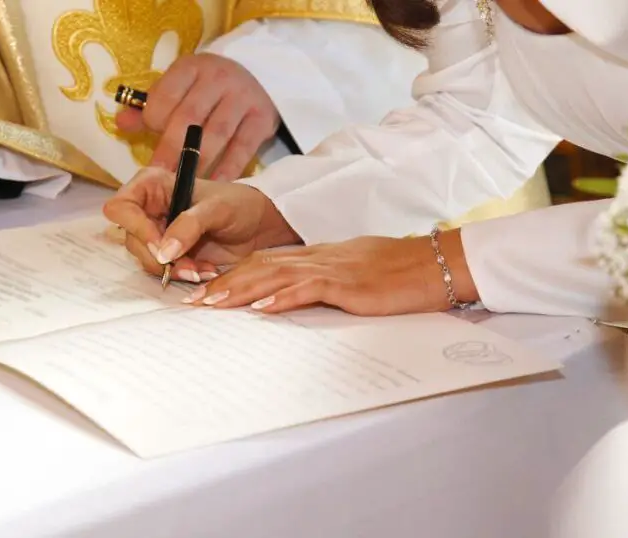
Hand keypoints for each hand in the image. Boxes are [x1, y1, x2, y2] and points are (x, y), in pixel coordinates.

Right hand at [102, 166, 299, 282]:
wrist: (260, 227)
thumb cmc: (240, 205)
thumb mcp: (217, 209)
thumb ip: (189, 225)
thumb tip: (163, 252)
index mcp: (152, 186)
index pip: (120, 207)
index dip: (135, 228)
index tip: (161, 247)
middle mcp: (148, 209)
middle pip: (131, 239)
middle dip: (158, 257)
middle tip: (187, 265)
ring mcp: (157, 233)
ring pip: (145, 258)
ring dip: (172, 269)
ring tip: (202, 269)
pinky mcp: (168, 254)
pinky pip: (162, 270)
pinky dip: (181, 274)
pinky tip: (204, 270)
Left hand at [115, 53, 278, 180]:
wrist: (260, 79)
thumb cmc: (208, 88)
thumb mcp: (180, 87)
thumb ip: (150, 106)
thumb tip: (121, 123)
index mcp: (191, 67)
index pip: (166, 96)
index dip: (154, 122)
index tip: (150, 141)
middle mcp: (218, 79)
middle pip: (189, 118)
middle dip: (172, 151)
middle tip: (159, 177)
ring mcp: (243, 97)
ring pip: (216, 134)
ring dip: (197, 163)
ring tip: (183, 187)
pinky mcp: (262, 118)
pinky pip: (243, 148)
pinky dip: (228, 169)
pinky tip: (215, 186)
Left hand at [181, 231, 479, 315]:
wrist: (435, 264)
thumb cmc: (397, 273)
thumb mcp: (352, 275)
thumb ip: (322, 283)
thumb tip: (293, 297)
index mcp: (316, 256)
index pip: (264, 262)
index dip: (231, 276)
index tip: (205, 292)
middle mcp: (317, 258)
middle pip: (259, 266)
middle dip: (223, 284)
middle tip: (192, 302)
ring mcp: (332, 268)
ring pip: (275, 275)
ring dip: (240, 290)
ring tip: (212, 304)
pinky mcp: (348, 284)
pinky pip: (309, 288)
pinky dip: (282, 297)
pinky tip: (261, 306)